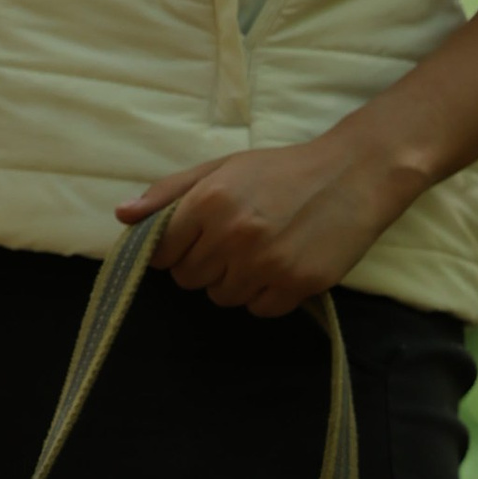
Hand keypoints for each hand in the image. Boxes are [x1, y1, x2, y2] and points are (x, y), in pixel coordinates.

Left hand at [117, 130, 407, 314]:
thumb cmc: (283, 170)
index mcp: (210, 201)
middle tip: (235, 240)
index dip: (176, 249)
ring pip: (222, 298)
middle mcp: (234, 235)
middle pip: (189, 279)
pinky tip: (280, 266)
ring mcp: (266, 264)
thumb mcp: (223, 168)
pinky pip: (258, 310)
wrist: (355, 174)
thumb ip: (169, 193)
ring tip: (260, 251)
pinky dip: (265, 295)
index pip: (163, 253)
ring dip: (234, 281)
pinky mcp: (297, 285)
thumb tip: (122, 216)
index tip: (196, 239)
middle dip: (205, 264)